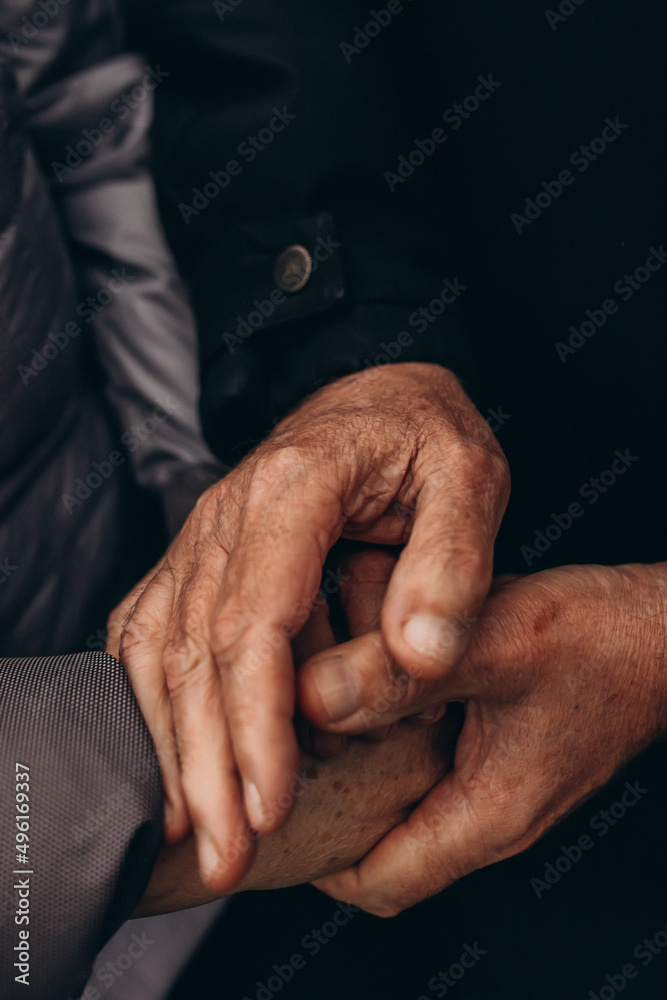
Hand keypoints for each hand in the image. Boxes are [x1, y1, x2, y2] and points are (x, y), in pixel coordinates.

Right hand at [107, 362, 508, 890]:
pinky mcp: (200, 558)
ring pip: (160, 649)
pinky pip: (152, 631)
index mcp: (293, 489)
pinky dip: (151, 702)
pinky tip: (169, 763)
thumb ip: (449, 565)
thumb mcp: (469, 481)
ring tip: (198, 836)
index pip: (254, 620)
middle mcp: (226, 513)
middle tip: (226, 858)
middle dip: (206, 762)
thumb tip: (417, 656)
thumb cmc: (428, 438)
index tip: (270, 806)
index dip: (256, 721)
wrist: (380, 398)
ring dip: (173, 747)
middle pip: (195, 650)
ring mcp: (203, 535)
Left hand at [309, 563, 666, 914]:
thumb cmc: (601, 638)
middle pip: (388, 850)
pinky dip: (398, 739)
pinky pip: (436, 767)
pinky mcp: (507, 752)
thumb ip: (401, 675)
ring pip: (409, 805)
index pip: (380, 885)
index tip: (275, 810)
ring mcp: (502, 785)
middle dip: (333, 812)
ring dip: (365, 769)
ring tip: (323, 718)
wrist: (665, 630)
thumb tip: (309, 698)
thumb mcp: (494, 644)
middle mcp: (493, 813)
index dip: (316, 860)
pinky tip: (379, 687)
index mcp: (487, 814)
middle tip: (287, 759)